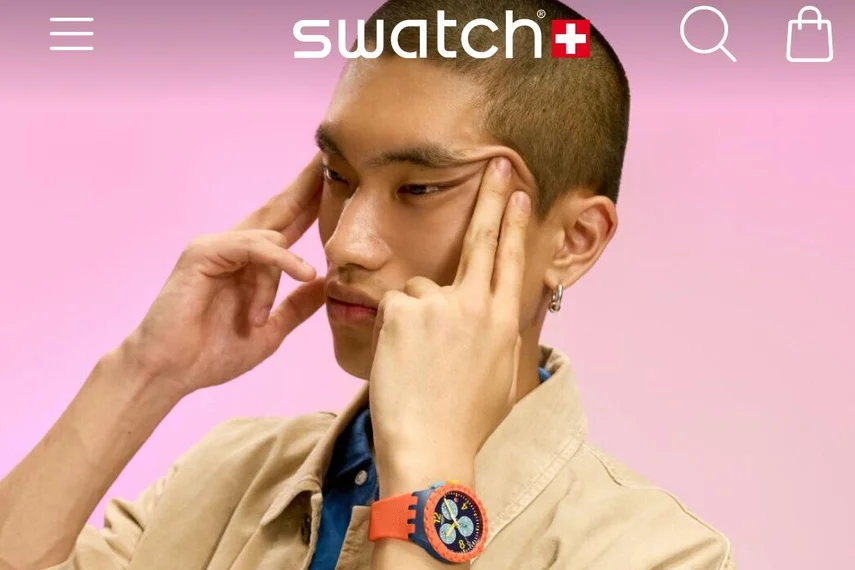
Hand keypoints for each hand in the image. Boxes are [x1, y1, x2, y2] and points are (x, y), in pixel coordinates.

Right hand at [120, 153, 326, 397]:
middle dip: (307, 185)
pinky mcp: (202, 252)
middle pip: (278, 209)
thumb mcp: (271, 330)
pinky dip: (279, 260)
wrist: (169, 373)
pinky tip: (301, 272)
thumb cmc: (211, 354)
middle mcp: (235, 248)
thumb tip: (327, 285)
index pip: (288, 224)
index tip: (342, 183)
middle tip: (333, 157)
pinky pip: (252, 247)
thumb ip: (297, 307)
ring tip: (293, 288)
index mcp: (251, 264)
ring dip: (288, 266)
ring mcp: (217, 246)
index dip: (313, 202)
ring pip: (271, 236)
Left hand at [369, 157, 530, 489]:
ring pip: (419, 290)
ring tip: (415, 364)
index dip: (513, 222)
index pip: (510, 259)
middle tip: (497, 162)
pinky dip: (390, 330)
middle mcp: (476, 305)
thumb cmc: (463, 424)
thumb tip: (492, 313)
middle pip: (482, 240)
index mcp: (503, 322)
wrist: (431, 451)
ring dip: (413, 318)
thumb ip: (494, 335)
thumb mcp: (497, 377)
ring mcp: (440, 306)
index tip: (517, 192)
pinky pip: (392, 307)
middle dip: (491, 196)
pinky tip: (397, 362)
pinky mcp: (403, 312)